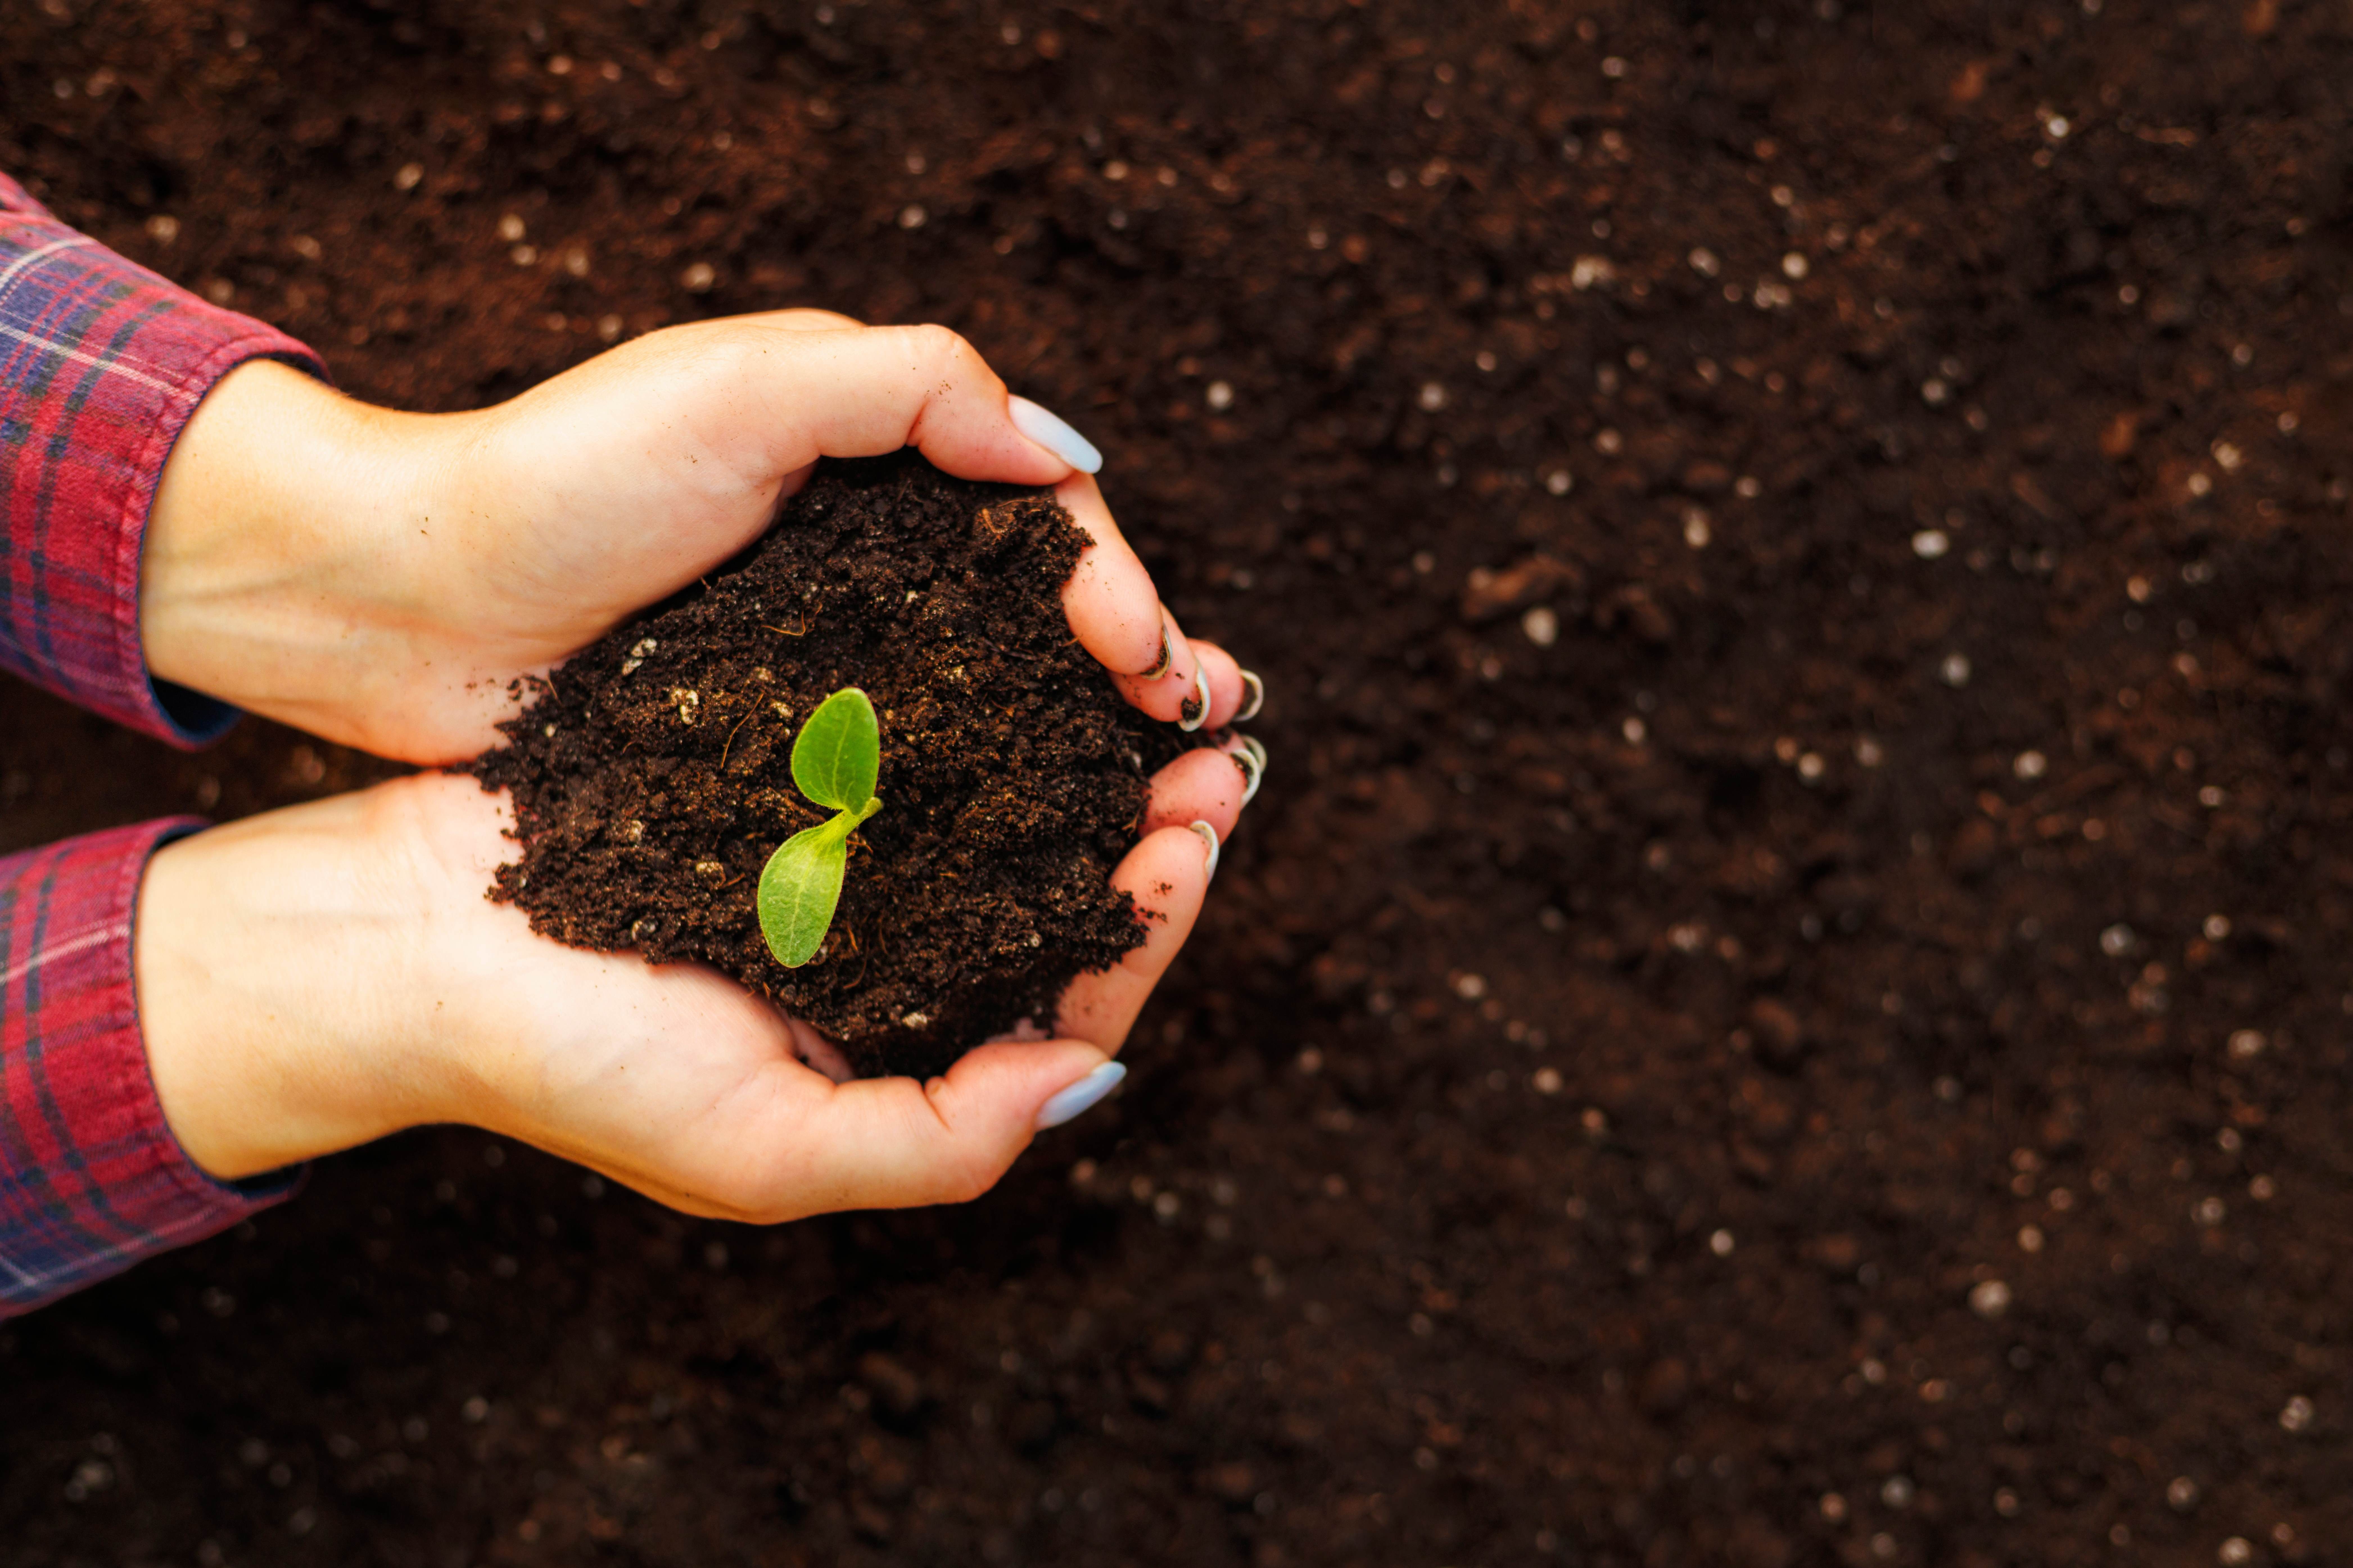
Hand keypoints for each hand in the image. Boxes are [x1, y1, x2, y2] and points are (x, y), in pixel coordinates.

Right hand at [133, 758, 1246, 1213]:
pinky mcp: (778, 766)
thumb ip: (938, 1141)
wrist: (406, 944)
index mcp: (895, 1042)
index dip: (1150, 922)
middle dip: (1150, 822)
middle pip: (1058, 885)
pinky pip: (913, 730)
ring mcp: (834, 853)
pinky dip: (986, 693)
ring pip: (1006, 797)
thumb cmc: (570, 1065)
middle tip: (1222, 750)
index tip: (1197, 840)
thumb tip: (1092, 1077)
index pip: (1071, 994)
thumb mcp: (763, 1157)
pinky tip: (1033, 643)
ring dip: (1090, 743)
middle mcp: (884, 947)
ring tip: (1162, 681)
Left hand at [140, 313, 1257, 763]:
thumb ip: (912, 388)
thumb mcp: (742, 387)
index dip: (1115, 587)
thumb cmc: (560, 477)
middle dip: (1132, 679)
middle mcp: (864, 557)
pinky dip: (982, 796)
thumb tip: (1062, 457)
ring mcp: (824, 652)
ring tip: (1157, 807)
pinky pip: (905, 763)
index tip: (1155, 665)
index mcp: (872, 462)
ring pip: (990, 697)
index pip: (1038, 516)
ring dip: (1080, 750)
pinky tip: (1034, 845)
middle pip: (1036, 617)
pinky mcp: (773, 734)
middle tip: (1205, 749)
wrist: (404, 599)